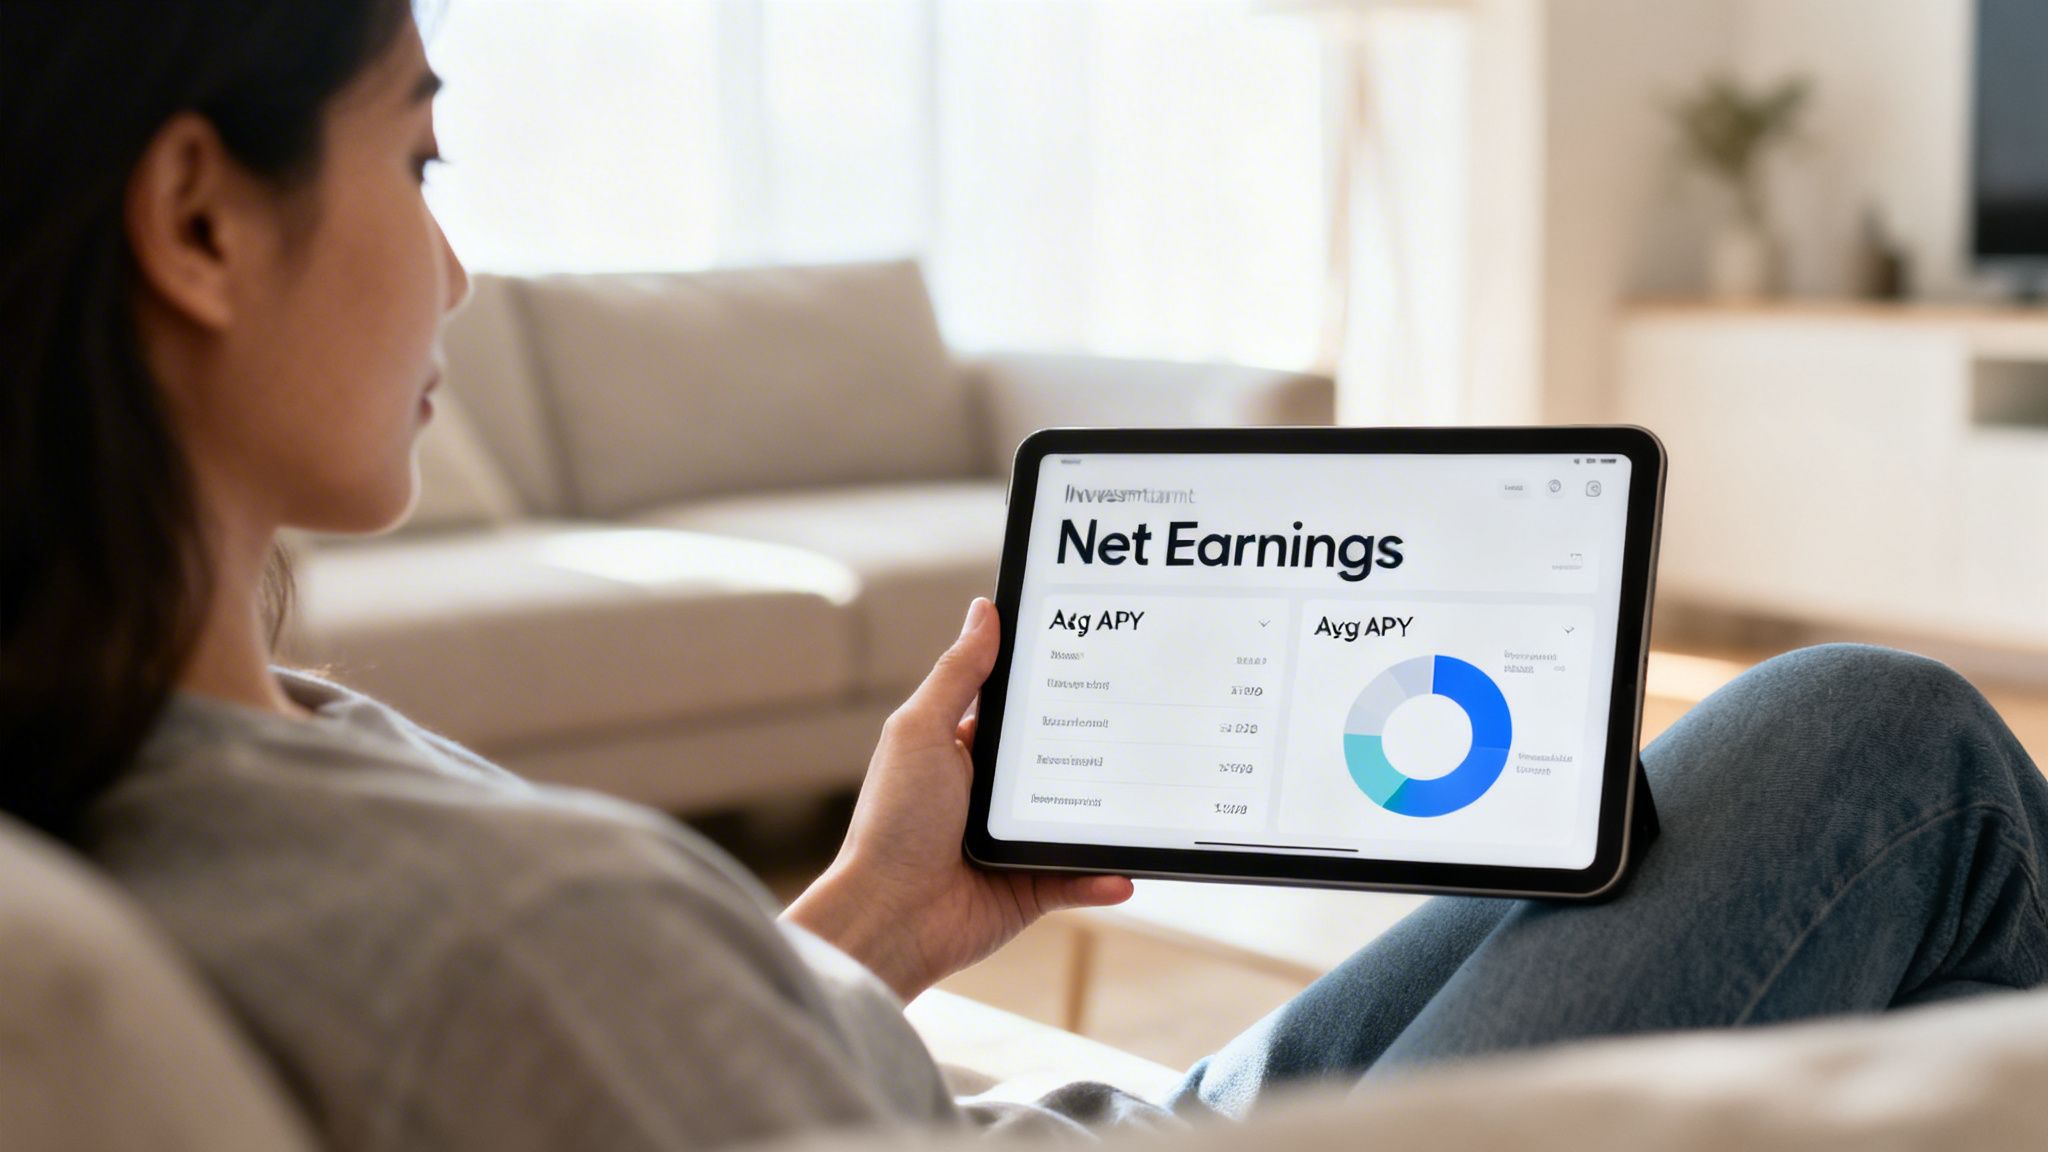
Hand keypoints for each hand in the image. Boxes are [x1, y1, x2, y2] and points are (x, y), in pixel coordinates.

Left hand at [782, 598, 1131, 1000]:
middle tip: (1147, 719)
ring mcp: (1014, 843)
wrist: (889, 916)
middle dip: (1100, 745)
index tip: (1104, 654)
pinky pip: (1078, 877)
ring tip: (1150, 793)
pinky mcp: (1029, 889)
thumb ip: (958, 675)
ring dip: (1111, 814)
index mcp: (964, 750)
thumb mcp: (921, 731)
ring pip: (1077, 819)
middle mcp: (992, 795)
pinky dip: (1103, 876)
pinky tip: (1126, 871)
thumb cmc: (892, 822)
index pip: (1021, 709)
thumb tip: (984, 610)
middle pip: (1060, 760)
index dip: (1057, 683)